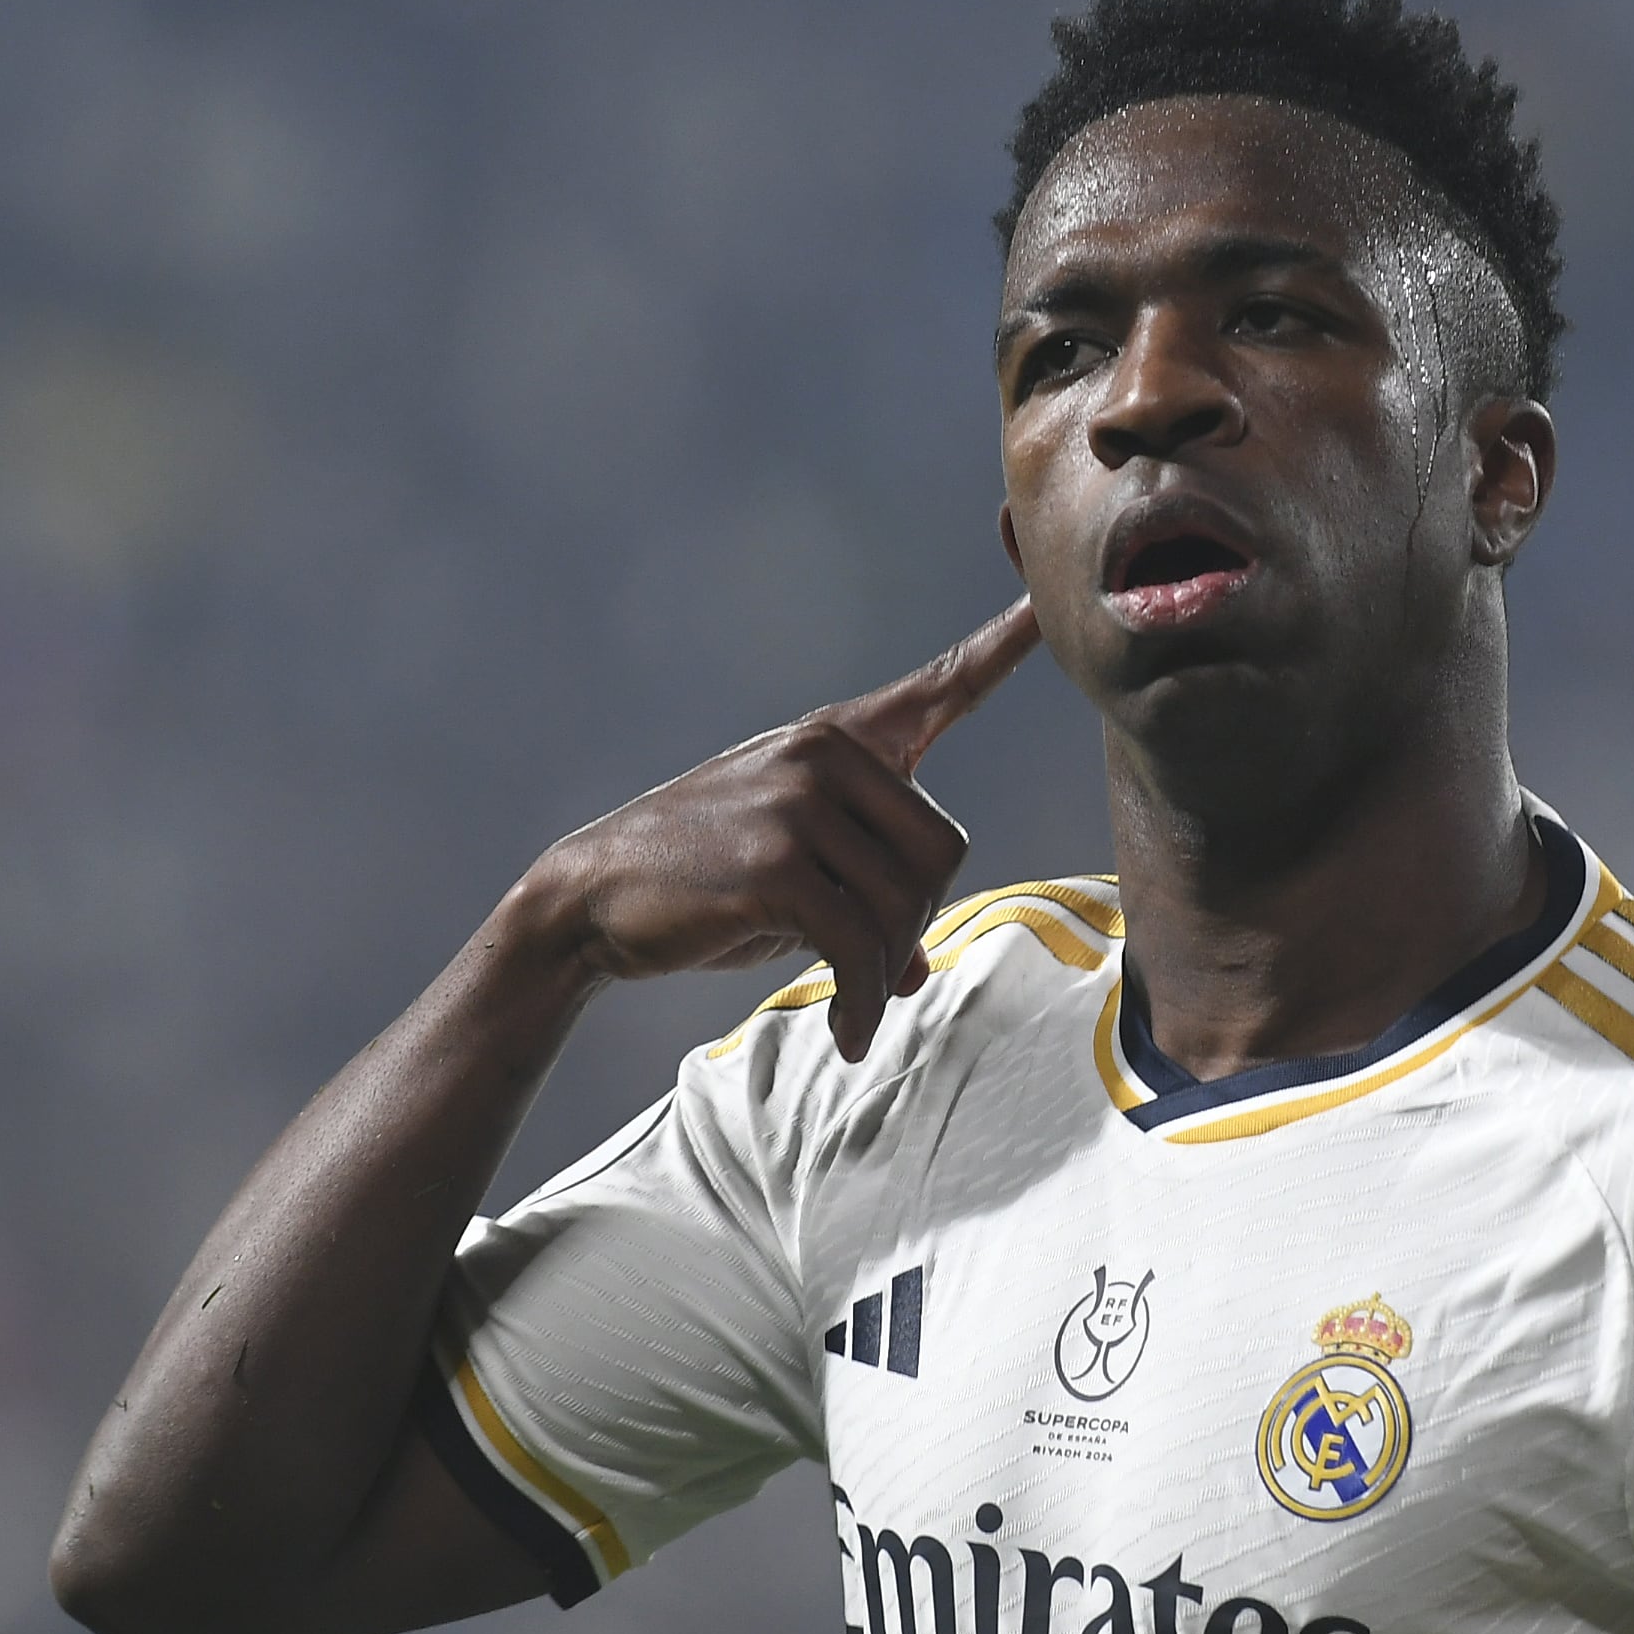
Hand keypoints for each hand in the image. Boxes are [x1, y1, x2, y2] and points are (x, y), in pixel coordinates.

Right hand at [509, 597, 1041, 1057]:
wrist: (588, 900)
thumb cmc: (699, 888)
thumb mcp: (791, 874)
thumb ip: (864, 892)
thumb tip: (914, 970)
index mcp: (837, 740)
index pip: (939, 687)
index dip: (1000, 646)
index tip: (1045, 600)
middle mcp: (825, 754)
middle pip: (946, 849)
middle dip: (918, 919)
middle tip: (870, 962)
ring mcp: (799, 803)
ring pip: (909, 903)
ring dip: (885, 968)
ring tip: (848, 997)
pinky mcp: (777, 864)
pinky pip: (863, 946)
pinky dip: (861, 1002)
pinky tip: (846, 1032)